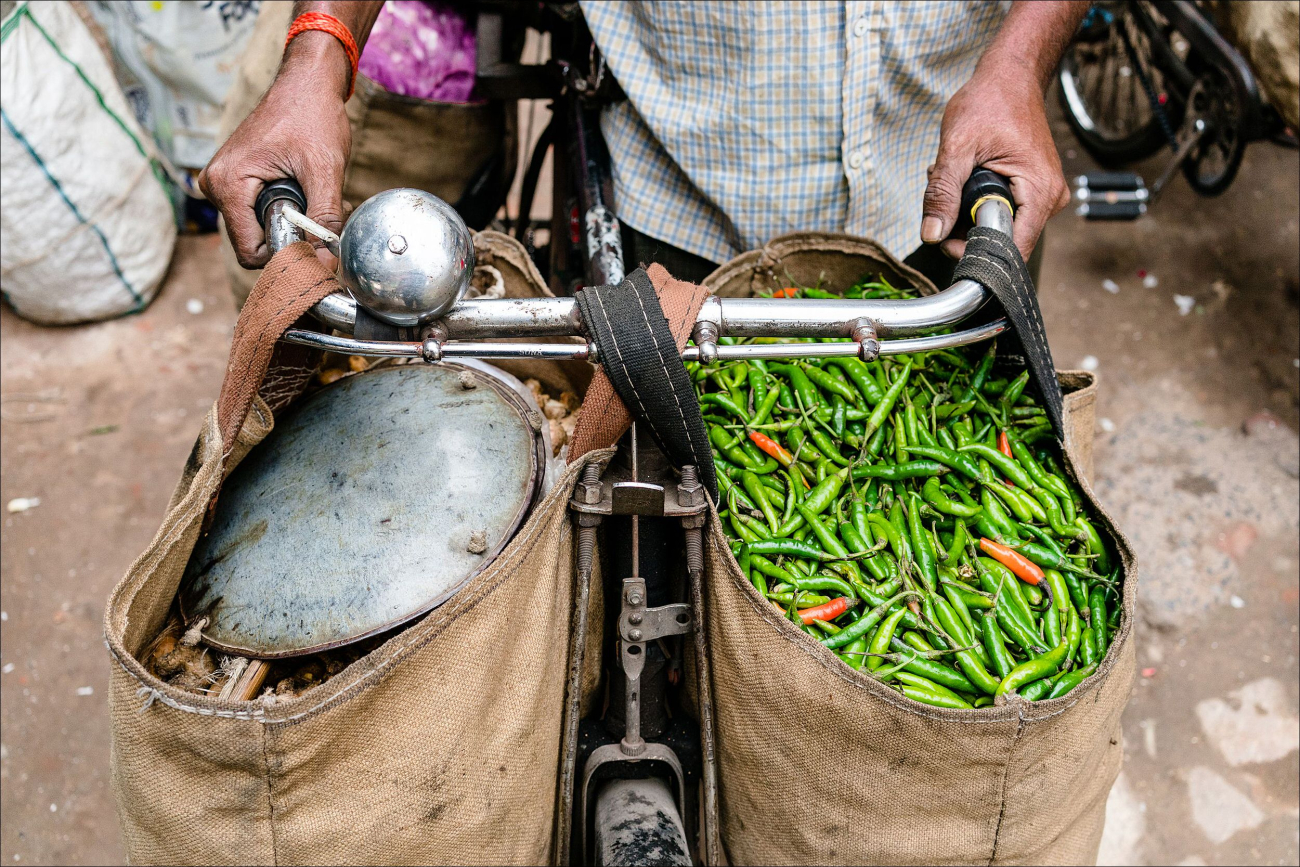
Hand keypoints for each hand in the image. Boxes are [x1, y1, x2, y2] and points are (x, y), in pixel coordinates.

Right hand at [199, 34, 351, 268]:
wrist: (306, 83)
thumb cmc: (312, 115)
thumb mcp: (325, 170)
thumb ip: (324, 219)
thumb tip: (325, 262)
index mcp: (227, 184)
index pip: (251, 253)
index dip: (286, 255)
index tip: (316, 242)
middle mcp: (215, 186)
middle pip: (255, 244)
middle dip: (292, 236)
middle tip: (321, 210)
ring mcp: (222, 184)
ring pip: (258, 230)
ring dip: (290, 224)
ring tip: (312, 194)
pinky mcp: (234, 182)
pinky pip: (257, 214)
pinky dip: (284, 211)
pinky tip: (303, 190)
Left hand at [920, 62, 1069, 260]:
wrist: (1011, 77)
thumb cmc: (990, 102)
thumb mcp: (958, 146)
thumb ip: (943, 191)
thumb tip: (931, 234)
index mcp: (1039, 191)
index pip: (1012, 249)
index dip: (976, 253)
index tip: (947, 240)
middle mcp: (1050, 199)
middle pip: (1002, 241)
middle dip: (966, 228)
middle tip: (945, 200)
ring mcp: (1043, 196)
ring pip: (998, 227)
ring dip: (968, 213)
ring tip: (955, 180)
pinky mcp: (1033, 192)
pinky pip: (1002, 212)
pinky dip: (977, 203)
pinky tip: (966, 179)